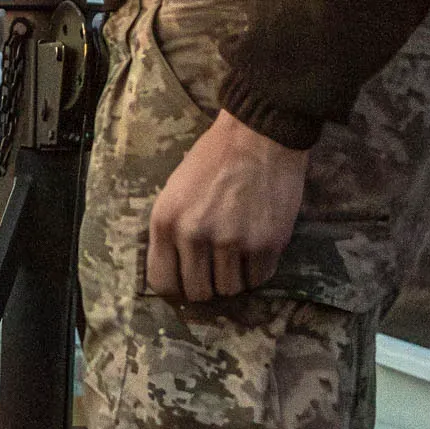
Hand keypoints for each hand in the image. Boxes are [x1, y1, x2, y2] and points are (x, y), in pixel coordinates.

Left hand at [144, 110, 309, 301]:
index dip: (176, 288)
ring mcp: (232, 242)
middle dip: (207, 286)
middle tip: (216, 270)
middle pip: (198, 292)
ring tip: (238, 253)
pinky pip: (259, 279)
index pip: (162, 282)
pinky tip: (257, 248)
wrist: (259, 136)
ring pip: (230, 290)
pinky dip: (258, 270)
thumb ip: (170, 232)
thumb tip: (174, 274)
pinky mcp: (266, 244)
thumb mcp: (174, 191)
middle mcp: (194, 235)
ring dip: (235, 278)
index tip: (187, 283)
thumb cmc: (213, 159)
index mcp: (165, 221)